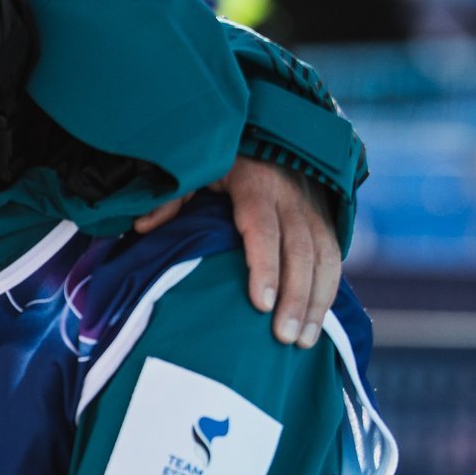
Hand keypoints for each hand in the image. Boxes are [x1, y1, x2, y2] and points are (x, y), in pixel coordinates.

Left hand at [132, 157, 340, 348]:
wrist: (269, 133)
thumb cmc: (222, 160)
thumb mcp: (196, 168)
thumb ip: (172, 197)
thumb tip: (142, 227)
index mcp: (256, 185)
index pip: (262, 229)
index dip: (264, 267)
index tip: (261, 305)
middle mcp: (291, 197)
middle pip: (300, 251)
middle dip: (295, 298)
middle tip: (284, 339)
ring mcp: (313, 208)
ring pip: (324, 258)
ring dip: (316, 302)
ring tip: (303, 341)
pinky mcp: (326, 218)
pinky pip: (334, 257)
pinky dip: (329, 290)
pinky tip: (317, 321)